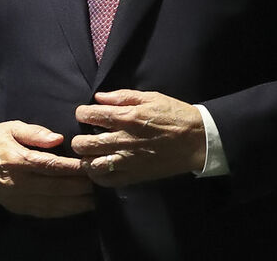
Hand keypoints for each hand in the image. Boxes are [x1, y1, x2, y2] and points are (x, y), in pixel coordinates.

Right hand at [0, 121, 94, 217]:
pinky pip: (43, 212)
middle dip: (80, 186)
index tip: (91, 165)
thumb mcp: (12, 127)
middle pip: (55, 187)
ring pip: (51, 203)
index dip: (73, 168)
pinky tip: (78, 208)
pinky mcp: (17, 207)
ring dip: (75, 203)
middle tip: (100, 182)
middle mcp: (18, 182)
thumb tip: (58, 138)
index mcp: (18, 160)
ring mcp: (17, 198)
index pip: (51, 166)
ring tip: (96, 198)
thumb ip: (35, 132)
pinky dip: (62, 212)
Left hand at [72, 89, 206, 187]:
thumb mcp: (152, 97)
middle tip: (86, 136)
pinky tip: (101, 167)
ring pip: (90, 164)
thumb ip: (123, 96)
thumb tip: (99, 97)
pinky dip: (97, 175)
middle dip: (79, 138)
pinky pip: (105, 180)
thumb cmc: (175, 115)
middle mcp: (123, 140)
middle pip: (83, 143)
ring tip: (91, 154)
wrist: (197, 140)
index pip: (90, 115)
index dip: (82, 113)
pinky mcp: (133, 176)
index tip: (86, 114)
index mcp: (127, 117)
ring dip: (86, 158)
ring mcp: (127, 161)